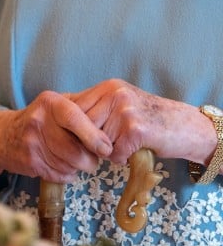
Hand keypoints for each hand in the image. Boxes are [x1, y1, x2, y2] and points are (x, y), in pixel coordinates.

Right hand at [0, 91, 112, 182]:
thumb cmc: (40, 119)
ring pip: (70, 165)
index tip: (106, 149)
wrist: (4, 134)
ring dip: (79, 168)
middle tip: (92, 158)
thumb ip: (82, 109)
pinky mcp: (30, 161)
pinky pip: (60, 174)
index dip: (94, 136)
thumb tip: (112, 125)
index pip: (75, 118)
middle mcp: (39, 120)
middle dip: (90, 159)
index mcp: (50, 102)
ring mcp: (32, 142)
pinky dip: (67, 174)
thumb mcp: (56, 104)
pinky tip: (61, 165)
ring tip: (75, 160)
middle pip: (75, 150)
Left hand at [70, 78, 210, 163]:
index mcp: (107, 87)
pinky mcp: (135, 130)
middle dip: (88, 140)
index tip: (74, 136)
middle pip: (82, 124)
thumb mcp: (120, 103)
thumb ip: (96, 107)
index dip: (72, 125)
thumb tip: (61, 115)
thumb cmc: (149, 118)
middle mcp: (114, 94)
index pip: (73, 105)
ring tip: (121, 145)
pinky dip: (121, 158)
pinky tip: (132, 151)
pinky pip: (114, 152)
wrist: (185, 126)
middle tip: (101, 145)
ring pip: (97, 140)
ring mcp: (125, 111)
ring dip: (106, 150)